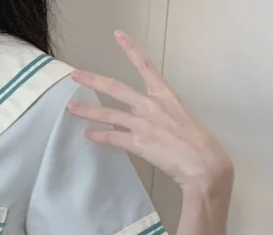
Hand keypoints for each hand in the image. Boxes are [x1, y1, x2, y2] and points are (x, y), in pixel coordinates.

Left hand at [68, 30, 233, 197]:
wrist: (201, 160)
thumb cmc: (194, 141)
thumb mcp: (178, 116)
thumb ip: (158, 112)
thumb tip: (143, 117)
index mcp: (165, 94)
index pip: (145, 65)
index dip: (131, 49)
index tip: (118, 36)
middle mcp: (151, 104)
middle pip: (116, 88)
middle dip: (93, 81)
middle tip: (76, 75)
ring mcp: (142, 123)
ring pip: (108, 114)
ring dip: (87, 111)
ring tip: (71, 108)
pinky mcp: (137, 142)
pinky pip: (112, 137)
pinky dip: (99, 136)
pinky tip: (88, 134)